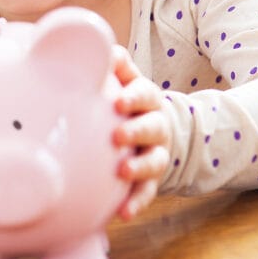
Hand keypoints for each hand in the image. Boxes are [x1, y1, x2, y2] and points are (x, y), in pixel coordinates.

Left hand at [110, 45, 170, 220]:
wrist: (154, 131)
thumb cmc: (127, 101)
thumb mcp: (124, 80)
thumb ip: (114, 65)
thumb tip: (100, 46)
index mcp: (147, 98)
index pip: (144, 93)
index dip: (134, 97)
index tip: (118, 102)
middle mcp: (156, 125)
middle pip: (153, 127)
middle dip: (137, 131)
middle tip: (118, 136)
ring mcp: (157, 152)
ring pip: (154, 161)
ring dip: (139, 167)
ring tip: (122, 172)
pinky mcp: (153, 179)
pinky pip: (147, 192)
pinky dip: (137, 201)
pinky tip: (123, 212)